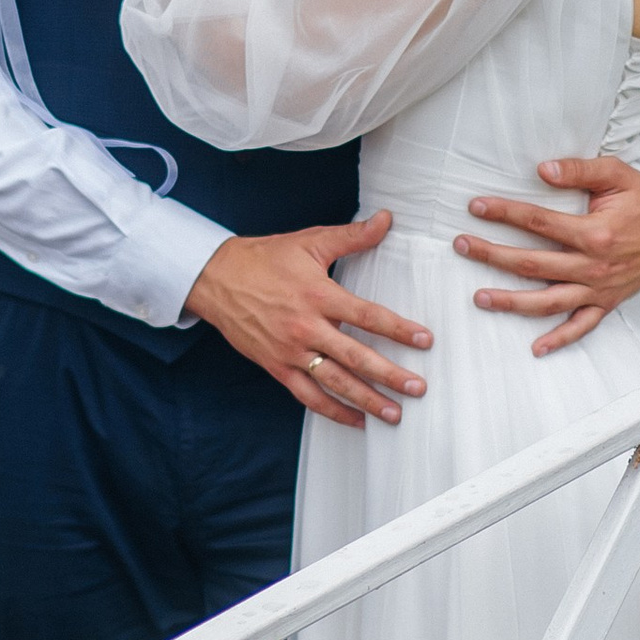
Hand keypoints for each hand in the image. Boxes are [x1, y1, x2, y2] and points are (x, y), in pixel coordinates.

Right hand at [184, 213, 431, 426]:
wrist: (216, 279)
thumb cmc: (264, 258)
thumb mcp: (309, 242)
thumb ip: (351, 236)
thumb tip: (387, 219)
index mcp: (318, 295)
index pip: (367, 316)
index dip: (398, 329)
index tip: (424, 340)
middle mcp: (306, 327)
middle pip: (355, 357)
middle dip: (389, 375)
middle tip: (417, 389)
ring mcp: (290, 351)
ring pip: (334, 382)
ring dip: (366, 400)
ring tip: (394, 414)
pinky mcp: (276, 367)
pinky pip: (308, 396)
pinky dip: (332, 411)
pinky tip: (356, 420)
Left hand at [452, 155, 639, 356]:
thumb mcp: (617, 173)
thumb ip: (579, 170)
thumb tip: (542, 169)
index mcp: (595, 233)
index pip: (538, 223)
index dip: (504, 213)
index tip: (475, 206)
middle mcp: (594, 267)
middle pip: (533, 264)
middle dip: (492, 255)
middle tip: (460, 245)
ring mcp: (600, 289)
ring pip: (549, 301)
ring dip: (512, 302)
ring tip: (479, 297)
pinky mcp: (608, 303)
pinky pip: (582, 327)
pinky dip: (560, 340)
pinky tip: (535, 348)